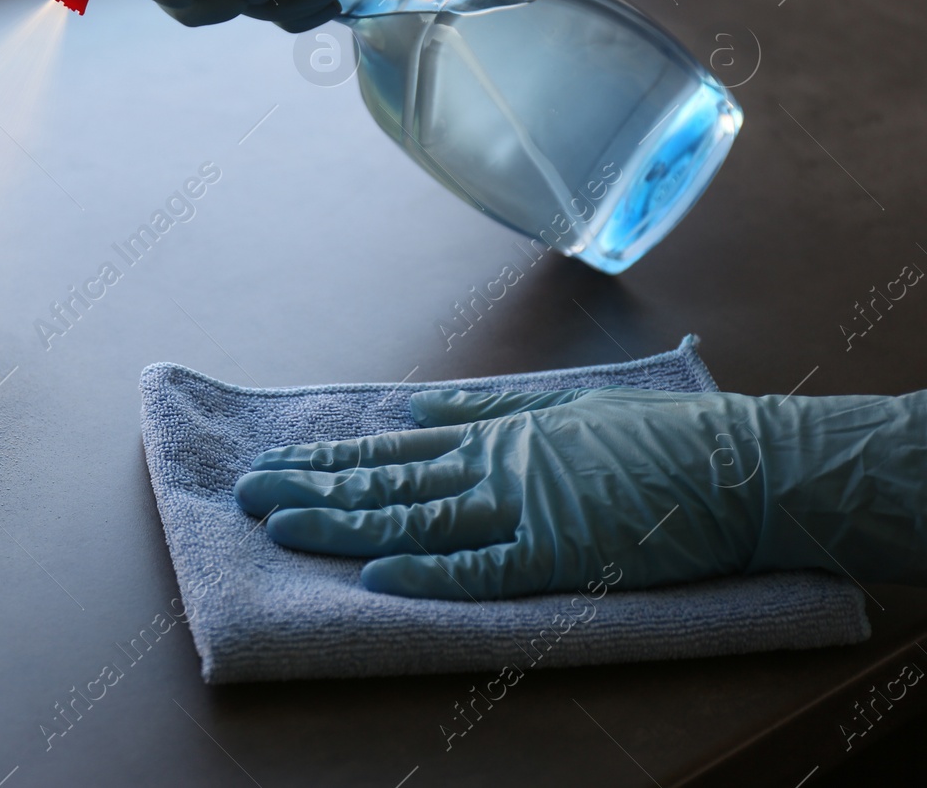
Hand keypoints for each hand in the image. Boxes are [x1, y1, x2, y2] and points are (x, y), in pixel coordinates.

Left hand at [234, 386, 925, 599]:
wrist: (735, 465)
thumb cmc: (652, 439)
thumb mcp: (559, 406)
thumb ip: (482, 410)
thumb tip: (409, 413)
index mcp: (494, 436)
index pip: (389, 453)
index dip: (325, 461)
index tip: (270, 465)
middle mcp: (496, 468)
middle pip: (386, 482)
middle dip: (312, 488)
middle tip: (246, 493)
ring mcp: (526, 509)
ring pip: (416, 517)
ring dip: (346, 522)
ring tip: (283, 525)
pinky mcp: (562, 553)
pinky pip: (484, 568)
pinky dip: (431, 571)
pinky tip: (376, 575)